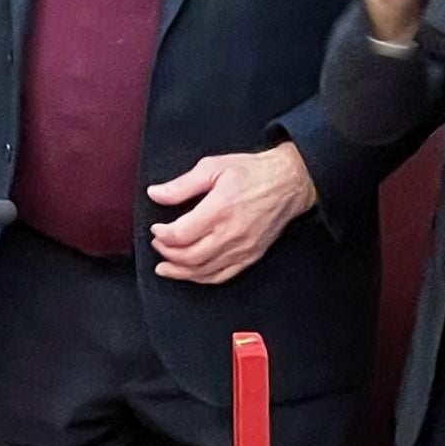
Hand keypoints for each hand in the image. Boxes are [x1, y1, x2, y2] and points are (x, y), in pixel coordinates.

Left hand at [146, 143, 316, 284]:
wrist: (288, 182)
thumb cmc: (252, 172)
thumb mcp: (213, 167)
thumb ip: (182, 185)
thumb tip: (155, 193)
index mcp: (220, 209)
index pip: (181, 234)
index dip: (163, 234)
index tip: (156, 228)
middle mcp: (231, 233)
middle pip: (189, 256)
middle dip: (167, 253)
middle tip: (158, 243)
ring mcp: (242, 248)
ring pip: (203, 271)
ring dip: (179, 271)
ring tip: (165, 266)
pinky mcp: (251, 256)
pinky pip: (222, 275)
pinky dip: (202, 278)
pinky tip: (190, 273)